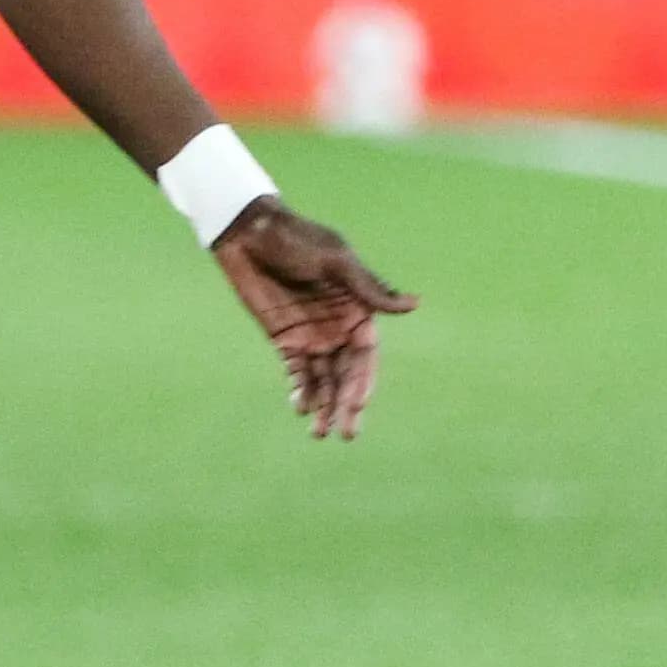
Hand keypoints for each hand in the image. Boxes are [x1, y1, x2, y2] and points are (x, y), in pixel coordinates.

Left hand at [211, 200, 415, 439]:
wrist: (250, 233)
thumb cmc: (298, 240)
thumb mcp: (337, 263)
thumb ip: (370, 290)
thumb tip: (415, 304)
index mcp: (357, 309)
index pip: (366, 355)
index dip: (364, 381)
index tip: (358, 403)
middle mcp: (338, 328)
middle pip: (347, 374)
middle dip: (346, 404)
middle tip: (344, 433)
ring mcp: (312, 336)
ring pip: (323, 379)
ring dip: (324, 406)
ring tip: (319, 433)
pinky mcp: (285, 340)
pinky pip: (296, 373)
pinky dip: (301, 391)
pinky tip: (301, 408)